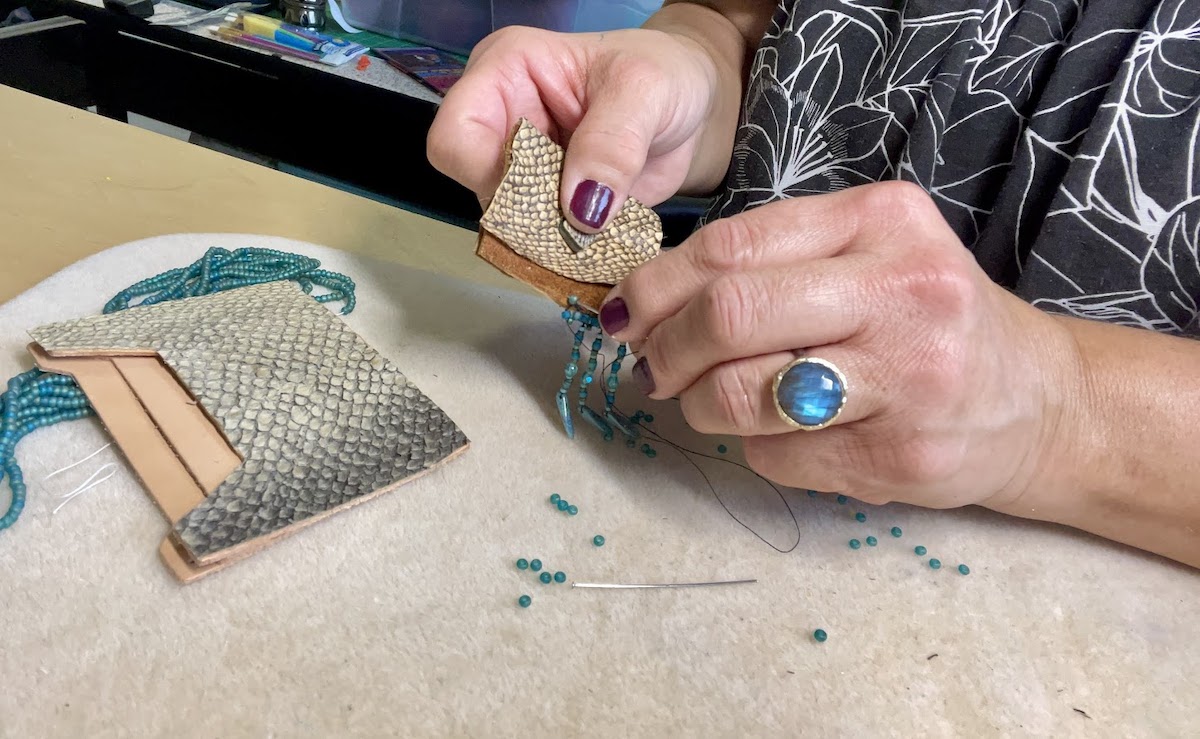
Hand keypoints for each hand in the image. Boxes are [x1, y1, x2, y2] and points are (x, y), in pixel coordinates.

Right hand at [426, 24, 733, 230]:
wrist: (696, 105)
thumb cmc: (667, 75)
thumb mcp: (646, 92)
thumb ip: (612, 144)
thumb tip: (579, 211)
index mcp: (503, 71)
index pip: (455, 138)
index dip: (492, 175)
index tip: (552, 192)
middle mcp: (500, 120)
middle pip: (479, 188)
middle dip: (530, 215)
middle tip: (588, 221)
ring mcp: (520, 167)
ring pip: (506, 224)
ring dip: (552, 240)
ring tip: (601, 231)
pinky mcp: (545, 204)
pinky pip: (539, 242)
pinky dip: (570, 251)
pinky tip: (603, 243)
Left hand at [598, 182, 1082, 509]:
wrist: (1037, 403)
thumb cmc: (927, 322)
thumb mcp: (867, 256)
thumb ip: (771, 262)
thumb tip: (645, 301)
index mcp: (882, 221)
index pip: (732, 247)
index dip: (657, 286)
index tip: (629, 313)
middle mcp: (903, 291)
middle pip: (729, 315)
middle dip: (666, 348)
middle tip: (652, 367)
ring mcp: (907, 378)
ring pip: (740, 394)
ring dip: (697, 405)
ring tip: (706, 401)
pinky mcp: (900, 456)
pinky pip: (775, 456)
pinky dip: (755, 448)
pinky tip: (786, 434)